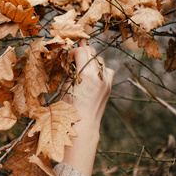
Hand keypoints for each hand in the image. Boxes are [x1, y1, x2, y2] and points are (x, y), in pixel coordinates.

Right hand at [61, 44, 114, 175]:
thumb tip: (72, 62)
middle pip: (92, 53)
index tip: (69, 55)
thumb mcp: (66, 87)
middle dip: (84, 51)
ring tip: (83, 64)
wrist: (84, 125)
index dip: (74, 50)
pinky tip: (92, 74)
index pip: (82, 51)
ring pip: (101, 61)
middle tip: (75, 54)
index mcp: (86, 75)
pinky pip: (107, 71)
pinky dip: (100, 69)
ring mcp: (106, 81)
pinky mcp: (109, 87)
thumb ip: (71, 72)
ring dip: (92, 59)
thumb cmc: (69, 109)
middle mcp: (99, 76)